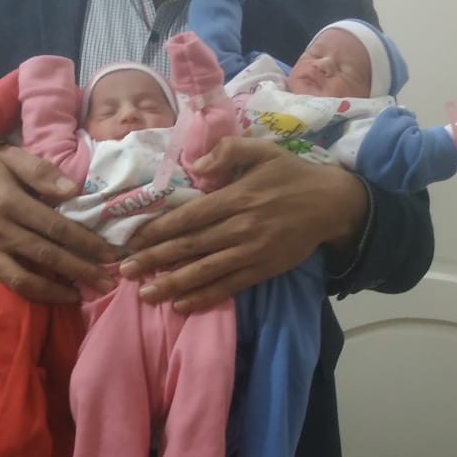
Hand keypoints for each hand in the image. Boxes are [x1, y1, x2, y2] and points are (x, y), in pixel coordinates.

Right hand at [0, 146, 116, 319]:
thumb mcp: (10, 157)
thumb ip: (41, 171)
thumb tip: (72, 190)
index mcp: (10, 203)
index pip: (56, 228)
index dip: (86, 242)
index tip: (109, 255)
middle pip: (46, 256)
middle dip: (80, 271)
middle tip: (108, 282)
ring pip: (21, 280)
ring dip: (52, 293)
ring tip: (76, 296)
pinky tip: (18, 323)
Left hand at [119, 137, 368, 311]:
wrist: (332, 204)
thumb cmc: (292, 175)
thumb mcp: (262, 150)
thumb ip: (228, 151)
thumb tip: (195, 166)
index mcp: (235, 197)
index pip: (188, 217)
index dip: (157, 230)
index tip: (132, 240)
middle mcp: (240, 227)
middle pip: (189, 246)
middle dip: (154, 260)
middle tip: (123, 271)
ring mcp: (251, 252)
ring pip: (205, 271)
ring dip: (172, 284)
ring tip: (145, 294)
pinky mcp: (263, 269)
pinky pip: (229, 286)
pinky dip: (205, 297)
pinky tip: (182, 306)